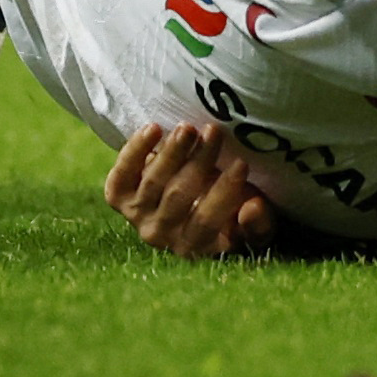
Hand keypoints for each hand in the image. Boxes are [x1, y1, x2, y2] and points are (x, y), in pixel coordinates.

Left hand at [106, 118, 279, 256]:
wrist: (189, 205)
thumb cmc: (230, 215)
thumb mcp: (252, 225)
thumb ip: (257, 223)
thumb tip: (252, 208)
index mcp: (195, 247)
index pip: (207, 221)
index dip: (224, 192)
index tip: (242, 163)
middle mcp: (160, 236)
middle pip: (178, 196)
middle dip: (198, 162)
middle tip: (215, 132)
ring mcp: (137, 216)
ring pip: (151, 183)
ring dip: (170, 152)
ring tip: (189, 128)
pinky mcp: (119, 197)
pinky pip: (121, 175)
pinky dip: (134, 152)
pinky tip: (154, 129)